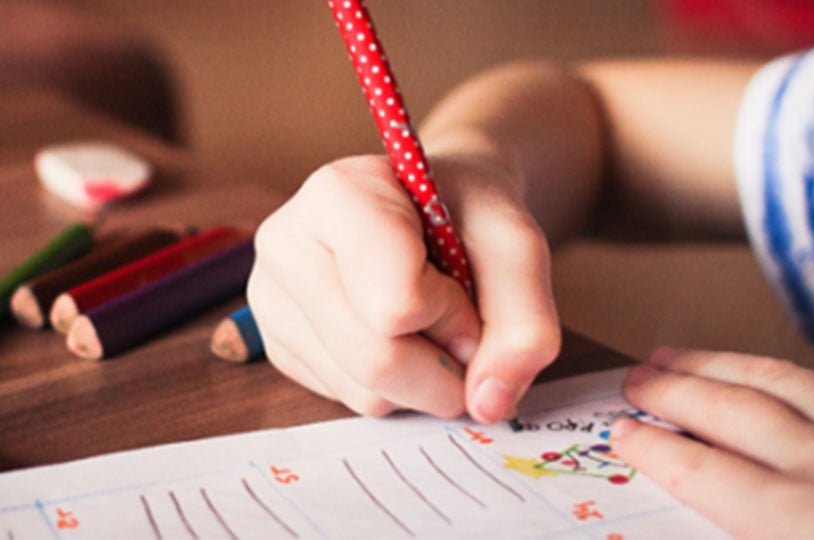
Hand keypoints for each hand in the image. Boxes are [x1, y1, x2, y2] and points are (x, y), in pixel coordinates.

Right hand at [247, 154, 559, 421]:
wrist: (438, 208)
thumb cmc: (471, 216)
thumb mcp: (518, 248)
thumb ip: (525, 324)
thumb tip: (488, 404)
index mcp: (338, 194)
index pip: (395, 304)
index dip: (453, 314)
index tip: (465, 283)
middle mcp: (287, 243)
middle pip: (375, 359)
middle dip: (445, 364)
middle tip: (465, 326)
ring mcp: (273, 299)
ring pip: (364, 391)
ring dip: (424, 379)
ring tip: (430, 322)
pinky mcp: (279, 346)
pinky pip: (349, 400)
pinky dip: (397, 386)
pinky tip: (399, 335)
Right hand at [609, 348, 813, 538]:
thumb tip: (742, 527)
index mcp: (802, 522)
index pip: (705, 472)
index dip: (657, 447)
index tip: (622, 429)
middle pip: (729, 412)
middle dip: (674, 390)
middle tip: (635, 374)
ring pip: (778, 381)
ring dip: (721, 365)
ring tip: (680, 352)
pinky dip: (801, 371)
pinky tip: (791, 368)